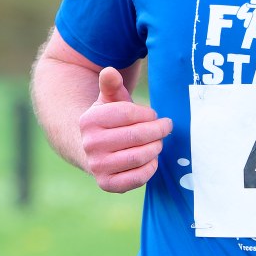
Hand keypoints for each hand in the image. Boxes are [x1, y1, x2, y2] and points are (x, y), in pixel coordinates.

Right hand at [78, 67, 171, 191]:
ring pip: (139, 156)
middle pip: (137, 135)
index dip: (148, 114)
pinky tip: (152, 159)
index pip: (129, 114)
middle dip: (158, 130)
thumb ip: (111, 85)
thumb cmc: (108, 121)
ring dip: (156, 148)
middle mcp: (90, 144)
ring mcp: (97, 166)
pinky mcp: (107, 184)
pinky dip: (150, 168)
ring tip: (159, 142)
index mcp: (90, 120)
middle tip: (166, 127)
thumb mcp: (107, 100)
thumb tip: (110, 71)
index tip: (154, 115)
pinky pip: (138, 177)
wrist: (91, 150)